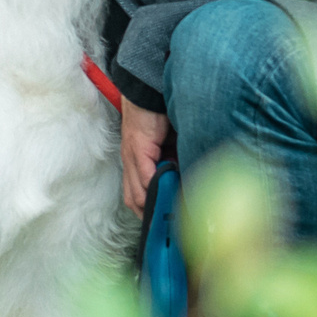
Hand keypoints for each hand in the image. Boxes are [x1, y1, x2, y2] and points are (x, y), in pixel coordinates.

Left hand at [120, 99, 169, 217]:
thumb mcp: (167, 146)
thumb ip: (173, 163)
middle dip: (150, 217)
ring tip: (169, 215)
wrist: (147, 89)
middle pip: (134, 200)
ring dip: (153, 205)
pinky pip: (145, 175)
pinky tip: (167, 192)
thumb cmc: (158, 115)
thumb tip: (185, 182)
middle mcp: (130, 162)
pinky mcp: (138, 147)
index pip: (137, 197)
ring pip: (137, 192)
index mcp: (136, 163)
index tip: (162, 226)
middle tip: (166, 228)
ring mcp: (132, 155)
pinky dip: (155, 187)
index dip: (149, 213)